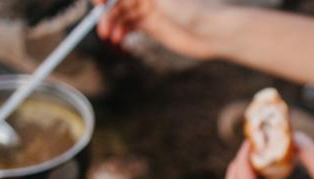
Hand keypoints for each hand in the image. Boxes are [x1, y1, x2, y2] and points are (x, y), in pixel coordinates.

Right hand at [94, 0, 222, 57]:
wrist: (214, 32)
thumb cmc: (193, 8)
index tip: (99, 3)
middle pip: (118, 0)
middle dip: (107, 11)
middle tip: (102, 26)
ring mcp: (149, 9)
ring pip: (121, 14)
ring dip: (112, 24)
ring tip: (110, 37)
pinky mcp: (152, 26)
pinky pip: (129, 27)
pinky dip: (121, 32)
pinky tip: (118, 40)